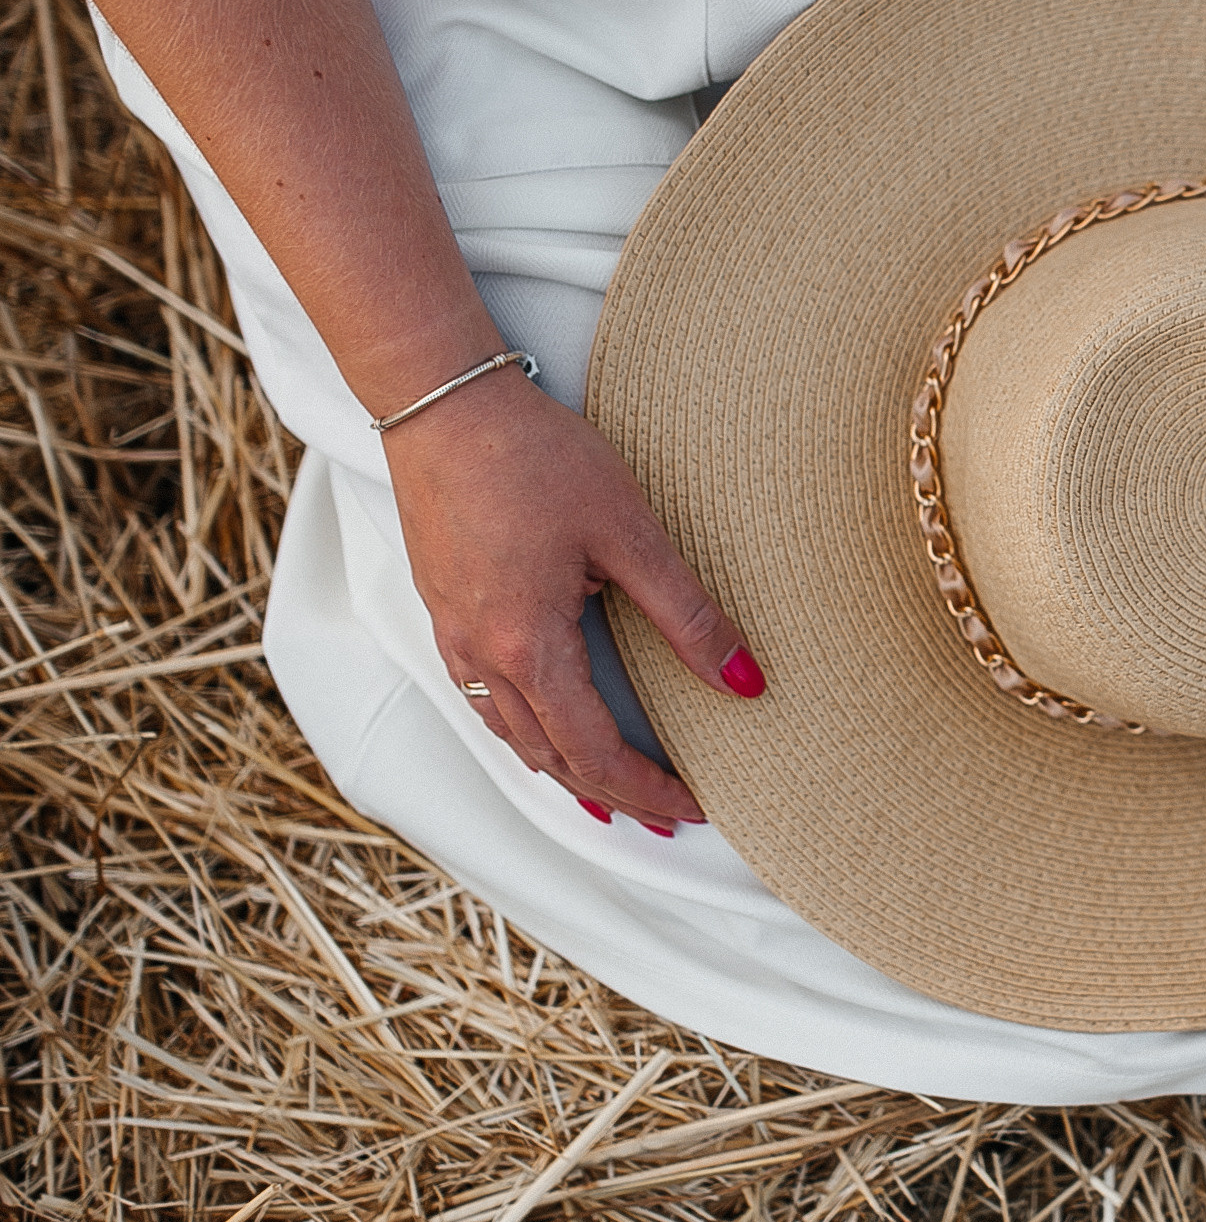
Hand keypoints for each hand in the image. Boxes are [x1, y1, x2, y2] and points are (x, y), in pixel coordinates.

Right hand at [383, 368, 760, 834]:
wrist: (443, 403)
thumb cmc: (534, 457)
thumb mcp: (631, 532)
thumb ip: (688, 614)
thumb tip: (746, 682)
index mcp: (528, 647)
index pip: (596, 752)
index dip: (649, 787)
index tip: (694, 805)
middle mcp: (480, 656)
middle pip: (550, 759)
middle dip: (612, 794)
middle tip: (664, 818)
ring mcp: (453, 635)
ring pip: (511, 736)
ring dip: (563, 771)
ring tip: (610, 793)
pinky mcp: (443, 608)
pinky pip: (484, 700)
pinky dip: (524, 732)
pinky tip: (546, 726)